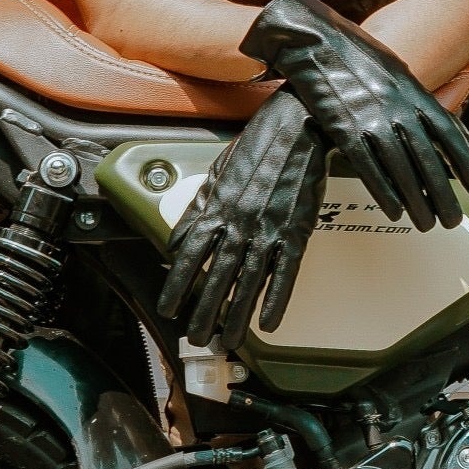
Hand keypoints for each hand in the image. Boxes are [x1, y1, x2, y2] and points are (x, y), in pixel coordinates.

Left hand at [157, 92, 329, 349]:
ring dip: (237, 315)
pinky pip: (285, 272)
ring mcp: (269, 228)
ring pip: (249, 281)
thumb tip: (183, 237)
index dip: (177, 285)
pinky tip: (269, 322)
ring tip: (230, 341)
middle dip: (205, 312)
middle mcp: (239, 221)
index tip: (168, 308)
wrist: (299, 127)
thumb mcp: (219, 172)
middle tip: (198, 338)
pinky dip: (277, 299)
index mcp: (217, 206)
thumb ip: (200, 206)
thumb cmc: (259, 145)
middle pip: (217, 276)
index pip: (188, 254)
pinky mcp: (297, 230)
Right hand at [240, 0, 468, 230]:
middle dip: (443, 195)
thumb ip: (421, 98)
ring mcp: (372, 119)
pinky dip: (385, 193)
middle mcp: (398, 108)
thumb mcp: (397, 70)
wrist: (314, 41)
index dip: (465, 165)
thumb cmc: (355, 57)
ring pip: (402, 171)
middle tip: (453, 219)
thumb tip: (448, 120)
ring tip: (427, 223)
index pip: (449, 135)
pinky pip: (370, 168)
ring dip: (417, 202)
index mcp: (414, 92)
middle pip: (429, 161)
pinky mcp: (345, 129)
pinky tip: (396, 210)